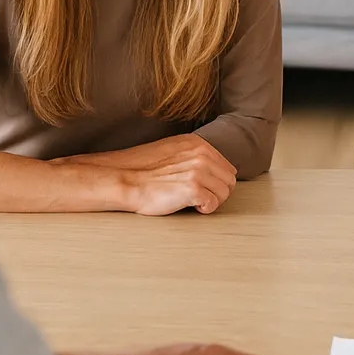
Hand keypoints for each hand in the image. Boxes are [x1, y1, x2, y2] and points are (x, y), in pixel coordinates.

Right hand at [117, 135, 237, 215]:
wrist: (124, 180)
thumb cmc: (142, 170)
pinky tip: (191, 207)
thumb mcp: (172, 151)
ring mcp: (198, 171)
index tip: (204, 188)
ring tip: (194, 202)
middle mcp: (201, 155)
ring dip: (211, 201)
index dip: (217, 181)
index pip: (226, 167)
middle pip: (229, 181)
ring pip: (224, 193)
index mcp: (197, 144)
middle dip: (218, 192)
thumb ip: (193, 156)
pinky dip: (204, 209)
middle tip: (201, 198)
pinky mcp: (193, 189)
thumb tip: (211, 169)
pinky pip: (213, 204)